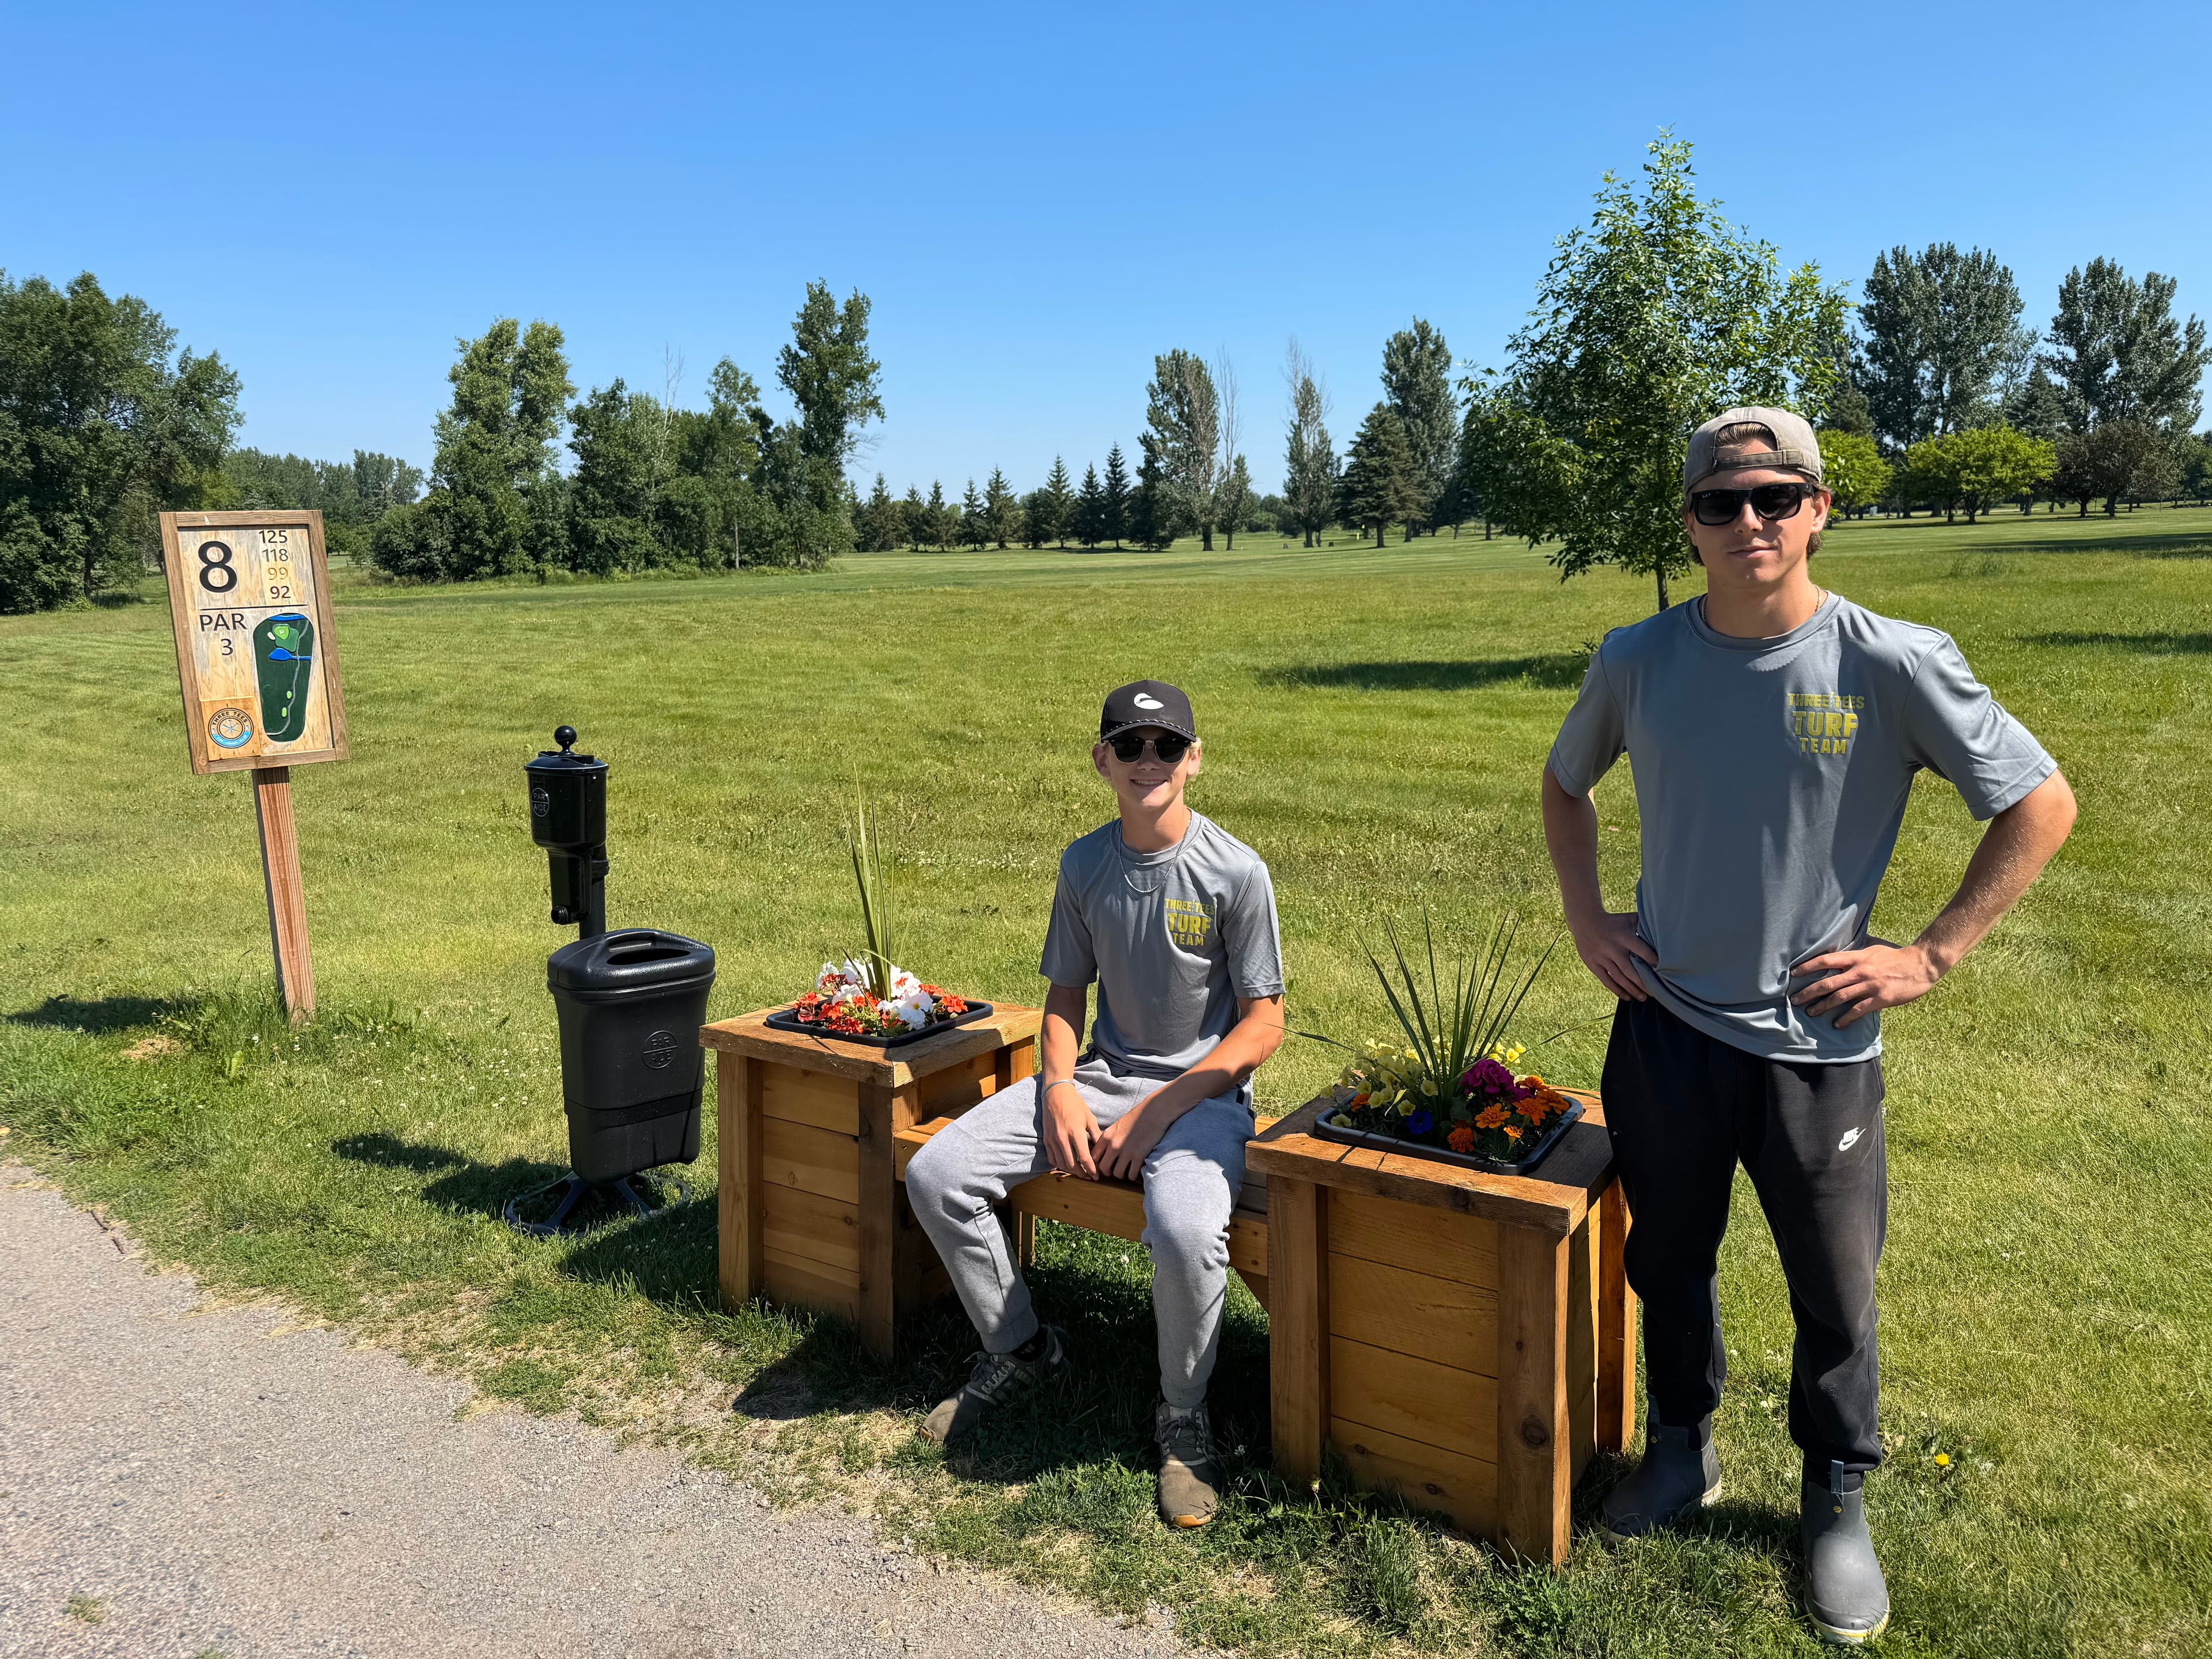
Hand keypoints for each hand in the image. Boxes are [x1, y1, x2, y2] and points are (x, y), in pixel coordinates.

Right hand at [1040, 1080, 1099, 1178]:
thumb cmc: (1075, 1104)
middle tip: (1089, 1176)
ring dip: (1071, 1171)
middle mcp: (1062, 1137)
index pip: (1084, 1157)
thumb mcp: (1089, 1117)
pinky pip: (1052, 1158)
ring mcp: (1053, 1139)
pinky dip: (1060, 1165)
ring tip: (1080, 1172)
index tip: (1096, 1175)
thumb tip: (1103, 1149)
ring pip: (1062, 1163)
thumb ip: (1096, 1134)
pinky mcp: (1046, 1139)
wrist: (1055, 1093)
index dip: (1091, 1169)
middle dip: (1082, 1173)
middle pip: (1072, 1164)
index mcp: (1075, 1132)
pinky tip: (1067, 1165)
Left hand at [1093, 1100, 1168, 1181]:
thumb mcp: (1117, 1125)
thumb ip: (1109, 1138)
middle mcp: (1114, 1145)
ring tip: (1127, 1170)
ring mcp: (1126, 1151)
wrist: (1154, 1111)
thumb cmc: (1137, 1116)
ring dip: (1122, 1174)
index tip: (1104, 1164)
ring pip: (1117, 1174)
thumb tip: (1105, 1151)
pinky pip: (1131, 1174)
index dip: (1097, 1163)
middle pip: (1104, 1168)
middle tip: (1115, 1170)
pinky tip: (1136, 1170)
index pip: (1094, 1156)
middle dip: (1109, 1172)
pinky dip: (1133, 1175)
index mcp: (1106, 1136)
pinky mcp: (1139, 1156)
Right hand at [1568, 910, 1656, 1001]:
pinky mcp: (1593, 964)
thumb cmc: (1612, 921)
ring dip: (1632, 990)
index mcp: (1623, 937)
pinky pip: (1606, 980)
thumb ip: (1643, 923)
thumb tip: (1664, 925)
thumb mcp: (1627, 919)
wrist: (1585, 922)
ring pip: (1619, 978)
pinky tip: (1627, 997)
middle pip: (1630, 970)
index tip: (1662, 970)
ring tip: (1643, 998)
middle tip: (1655, 992)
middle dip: (1643, 983)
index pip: (1641, 950)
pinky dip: (1617, 990)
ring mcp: (1602, 958)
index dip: (1652, 960)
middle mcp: (1613, 949)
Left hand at [1790, 940, 1942, 1027]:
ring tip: (1811, 1013)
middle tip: (1795, 1000)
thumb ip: (1854, 956)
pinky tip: (1837, 1025)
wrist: (1920, 964)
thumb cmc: (1895, 957)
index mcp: (1856, 958)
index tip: (1793, 973)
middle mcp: (1860, 971)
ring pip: (1840, 997)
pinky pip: (1858, 1010)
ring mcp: (1869, 986)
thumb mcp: (1872, 951)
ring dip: (1823, 1006)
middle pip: (1828, 982)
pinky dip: (1846, 1018)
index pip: (1826, 960)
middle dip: (1809, 992)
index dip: (1808, 966)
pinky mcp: (1880, 999)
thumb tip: (1836, 959)